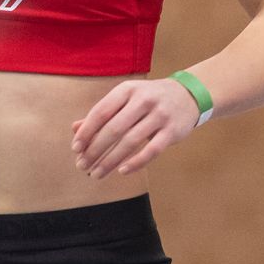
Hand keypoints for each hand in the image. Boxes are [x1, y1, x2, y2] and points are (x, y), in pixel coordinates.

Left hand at [70, 77, 202, 180]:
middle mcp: (143, 100)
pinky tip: (122, 171)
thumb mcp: (126, 98)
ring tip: (96, 173)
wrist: (188, 95)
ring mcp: (160, 115)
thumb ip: (102, 113)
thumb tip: (75, 129)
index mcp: (127, 90)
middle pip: (113, 129)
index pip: (101, 112)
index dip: (86, 132)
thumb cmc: (148, 99)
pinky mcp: (172, 131)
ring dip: (110, 161)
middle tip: (82, 165)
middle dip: (95, 150)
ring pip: (130, 142)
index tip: (75, 148)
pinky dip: (135, 162)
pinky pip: (151, 150)